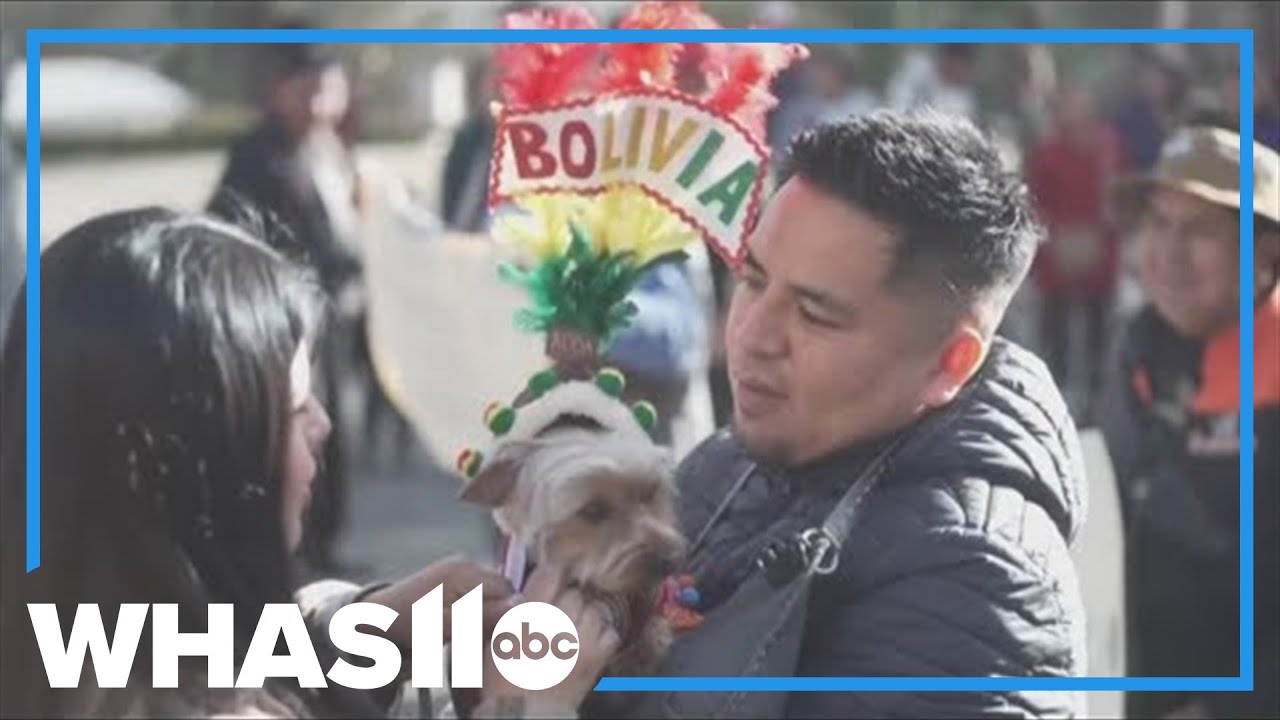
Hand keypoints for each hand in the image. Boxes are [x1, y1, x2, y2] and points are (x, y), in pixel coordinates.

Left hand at [363, 555, 515, 649]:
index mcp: (465, 570)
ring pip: (491, 596)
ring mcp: (459, 571)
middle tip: (483, 639)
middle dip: (498, 616)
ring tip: (469, 635)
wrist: (374, 621)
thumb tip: (522, 607)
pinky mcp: (453, 582)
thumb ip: (484, 615)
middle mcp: (466, 564)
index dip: (509, 614)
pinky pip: (478, 597)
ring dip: (486, 617)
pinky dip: (475, 614)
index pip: (508, 589)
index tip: (501, 638)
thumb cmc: (407, 624)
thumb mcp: (446, 625)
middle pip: (501, 591)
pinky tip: (464, 628)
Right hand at [478, 565, 620, 712]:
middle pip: (574, 593)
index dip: (551, 574)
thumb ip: (511, 614)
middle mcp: (557, 623)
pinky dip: (602, 634)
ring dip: (585, 616)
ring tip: (575, 628)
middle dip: (567, 601)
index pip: (550, 574)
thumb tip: (524, 595)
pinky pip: (610, 633)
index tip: (549, 581)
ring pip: (594, 610)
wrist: (523, 716)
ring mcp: (580, 641)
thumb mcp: (495, 642)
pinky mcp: (596, 659)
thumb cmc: (501, 682)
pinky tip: (590, 642)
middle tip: (558, 614)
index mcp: (529, 616)